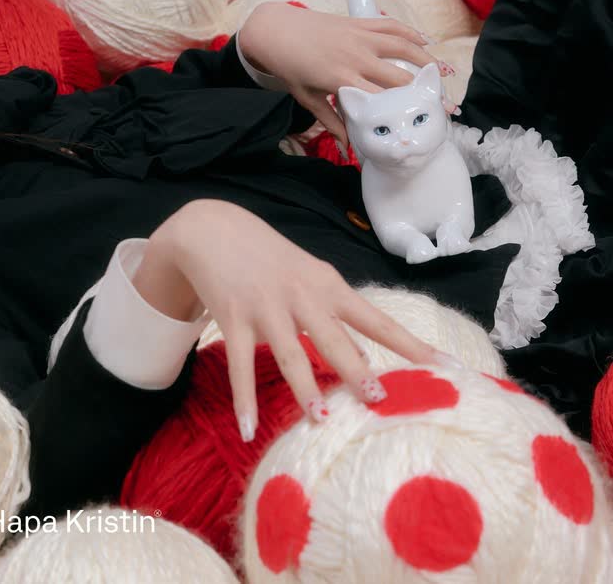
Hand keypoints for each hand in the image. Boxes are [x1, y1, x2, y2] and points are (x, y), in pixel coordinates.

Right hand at [154, 199, 451, 439]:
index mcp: (327, 285)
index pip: (375, 319)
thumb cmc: (270, 258)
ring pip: (288, 353)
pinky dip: (243, 400)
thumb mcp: (310, 277)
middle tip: (378, 399)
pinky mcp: (232, 318)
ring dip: (303, 386)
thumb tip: (363, 356)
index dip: (410, 345)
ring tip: (319, 418)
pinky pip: (239, 364)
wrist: (213, 229)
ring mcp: (265, 307)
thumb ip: (335, 315)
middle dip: (356, 369)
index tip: (444, 367)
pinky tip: (248, 429)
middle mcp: (300, 296)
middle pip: (333, 338)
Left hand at [238, 2, 454, 150]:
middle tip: (447, 102)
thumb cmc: (291, 69)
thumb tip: (349, 148)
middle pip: (401, 76)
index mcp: (343, 80)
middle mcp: (356, 57)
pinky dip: (410, 32)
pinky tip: (426, 42)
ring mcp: (360, 37)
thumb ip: (332, 122)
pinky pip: (391, 26)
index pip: (384, 99)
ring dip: (427, 59)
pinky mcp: (359, 23)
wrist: (277, 32)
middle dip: (425, 90)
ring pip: (403, 47)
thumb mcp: (308, 100)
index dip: (409, 111)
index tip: (429, 119)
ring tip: (445, 73)